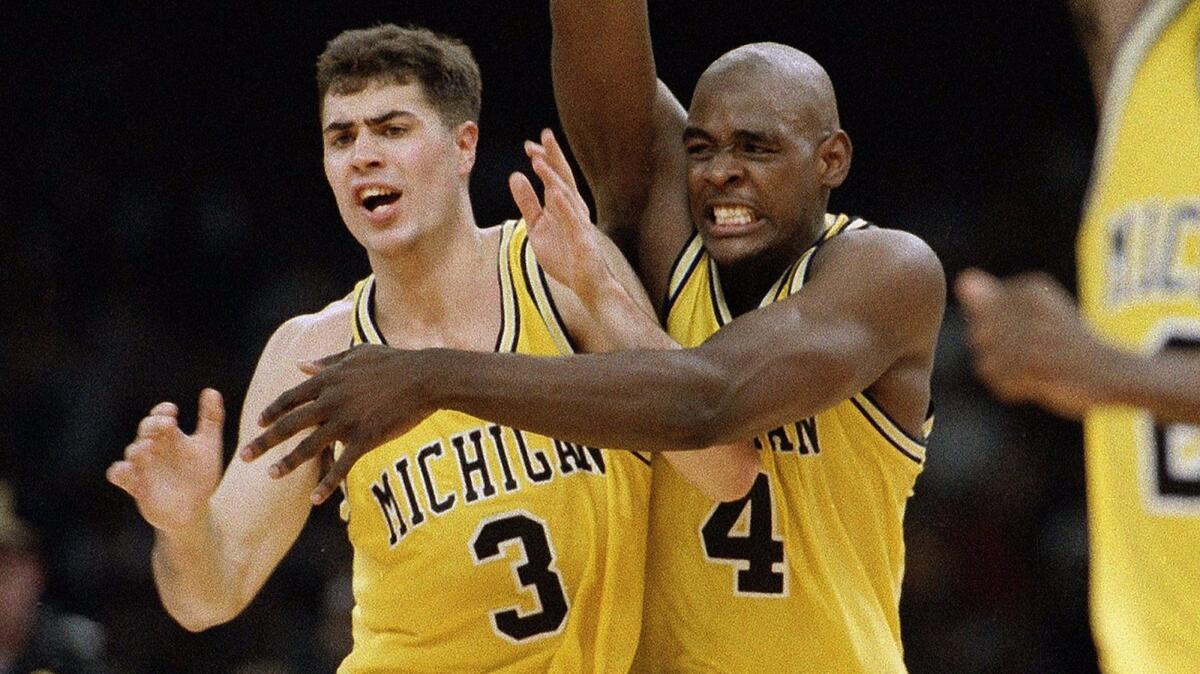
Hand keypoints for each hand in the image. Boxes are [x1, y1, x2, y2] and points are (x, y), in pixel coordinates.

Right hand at [107, 389, 224, 532]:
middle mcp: (154, 448)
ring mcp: (143, 466)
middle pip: (145, 429)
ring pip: (132, 450)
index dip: (162, 411)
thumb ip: (211, 419)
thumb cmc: (199, 474)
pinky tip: (129, 470)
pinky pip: (119, 475)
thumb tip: (211, 390)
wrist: (193, 508)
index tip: (172, 411)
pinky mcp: (135, 485)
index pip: (160, 416)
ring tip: (149, 447)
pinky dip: (120, 471)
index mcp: (169, 436)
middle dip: (152, 425)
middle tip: (166, 424)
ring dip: (138, 447)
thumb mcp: (208, 445)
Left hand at [239, 345, 433, 503]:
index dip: (272, 411)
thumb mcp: (358, 354)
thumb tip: (301, 365)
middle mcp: (331, 401)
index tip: (258, 422)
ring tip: (271, 476)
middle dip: (265, 441)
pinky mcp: (365, 438)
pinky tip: (315, 499)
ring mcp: (347, 421)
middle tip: (245, 456)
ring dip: (288, 463)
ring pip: (309, 446)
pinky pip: (342, 464)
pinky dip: (328, 483)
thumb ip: (327, 361)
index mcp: (328, 379)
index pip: (291, 397)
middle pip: (289, 424)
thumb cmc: (394, 362)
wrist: (424, 377)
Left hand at [508, 128, 609, 297]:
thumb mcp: (536, 226)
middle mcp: (573, 208)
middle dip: (554, 156)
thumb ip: (527, 202)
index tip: (528, 145)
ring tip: (539, 160)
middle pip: (563, 177)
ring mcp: (579, 222)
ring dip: (553, 177)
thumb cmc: (564, 254)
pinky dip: (564, 205)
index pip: (553, 176)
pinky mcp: (581, 239)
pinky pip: (572, 220)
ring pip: (566, 194)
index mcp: (562, 204)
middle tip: (544, 135)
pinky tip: (554, 192)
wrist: (585, 282)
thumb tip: (515, 176)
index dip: (542, 159)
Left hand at [955, 268, 1113, 417]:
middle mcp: (1032, 307)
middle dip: (997, 353)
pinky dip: (1012, 389)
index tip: (1031, 337)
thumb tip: (963, 278)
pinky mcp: (1038, 368)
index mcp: (1033, 288)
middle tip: (1033, 357)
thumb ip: (995, 299)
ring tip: (1034, 371)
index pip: (979, 315)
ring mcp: (1035, 337)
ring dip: (1006, 373)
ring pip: (986, 360)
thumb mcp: (1035, 313)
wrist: (1118, 373)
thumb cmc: (1069, 343)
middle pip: (978, 336)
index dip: (996, 334)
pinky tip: (1036, 385)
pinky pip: (999, 382)